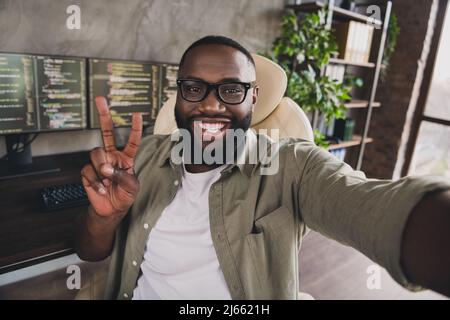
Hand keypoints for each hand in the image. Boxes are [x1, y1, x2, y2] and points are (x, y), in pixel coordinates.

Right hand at [81, 97, 142, 216]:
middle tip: (101, 99)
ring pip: (95, 153)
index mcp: (126, 158)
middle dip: (103, 115)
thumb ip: (122, 175)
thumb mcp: (132, 187)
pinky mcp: (88, 172)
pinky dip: (96, 182)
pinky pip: (88, 170)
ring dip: (102, 168)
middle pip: (106, 132)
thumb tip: (106, 167)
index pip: (131, 140)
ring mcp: (99, 163)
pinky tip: (101, 189)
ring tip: (107, 181)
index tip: (137, 114)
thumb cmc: (125, 196)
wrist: (111, 210)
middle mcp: (112, 156)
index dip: (134, 128)